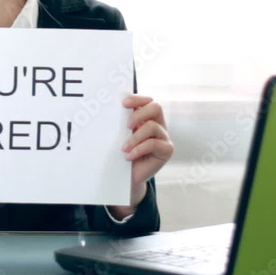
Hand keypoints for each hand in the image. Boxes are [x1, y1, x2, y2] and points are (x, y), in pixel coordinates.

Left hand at [110, 94, 173, 217]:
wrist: (127, 176)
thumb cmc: (122, 153)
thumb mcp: (121, 136)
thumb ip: (121, 123)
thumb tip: (109, 108)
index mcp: (147, 117)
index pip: (148, 100)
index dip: (137, 99)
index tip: (123, 103)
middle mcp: (158, 124)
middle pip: (156, 107)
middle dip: (139, 114)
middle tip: (126, 126)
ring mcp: (163, 137)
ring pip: (152, 126)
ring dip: (135, 137)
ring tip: (123, 147)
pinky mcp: (166, 150)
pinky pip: (154, 144)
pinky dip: (138, 149)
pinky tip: (128, 156)